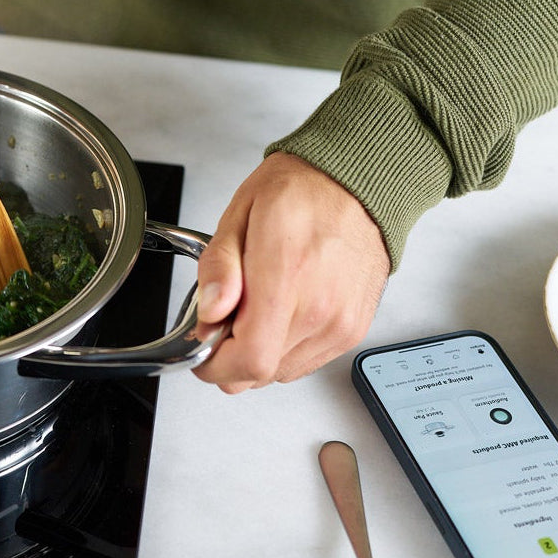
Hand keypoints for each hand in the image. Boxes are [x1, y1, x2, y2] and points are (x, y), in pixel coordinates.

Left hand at [193, 151, 390, 391]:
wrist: (354, 184)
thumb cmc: (299, 192)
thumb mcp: (240, 214)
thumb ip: (219, 267)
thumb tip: (210, 312)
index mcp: (285, 276)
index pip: (250, 359)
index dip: (215, 365)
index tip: (202, 348)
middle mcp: (319, 309)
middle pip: (261, 374)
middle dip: (229, 358)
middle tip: (224, 321)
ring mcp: (340, 324)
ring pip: (282, 372)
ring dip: (258, 353)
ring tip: (256, 308)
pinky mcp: (352, 330)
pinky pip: (307, 361)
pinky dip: (284, 348)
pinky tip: (280, 312)